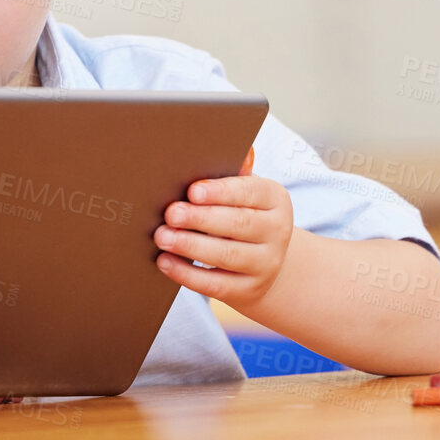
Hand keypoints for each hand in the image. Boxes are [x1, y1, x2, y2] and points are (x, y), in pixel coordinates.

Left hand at [153, 147, 293, 309]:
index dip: (221, 192)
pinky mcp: (248, 290)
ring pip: (226, 255)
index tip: (192, 191)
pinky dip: (187, 274)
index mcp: (276, 199)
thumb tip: (243, 149)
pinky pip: (216, 285)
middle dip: (200, 218)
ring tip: (162, 237)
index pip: (251, 192)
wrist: (265, 263)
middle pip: (238, 224)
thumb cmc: (242, 215)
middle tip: (170, 213)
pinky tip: (165, 262)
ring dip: (190, 246)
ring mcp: (266, 264)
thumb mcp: (244, 193)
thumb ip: (235, 173)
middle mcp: (277, 232)